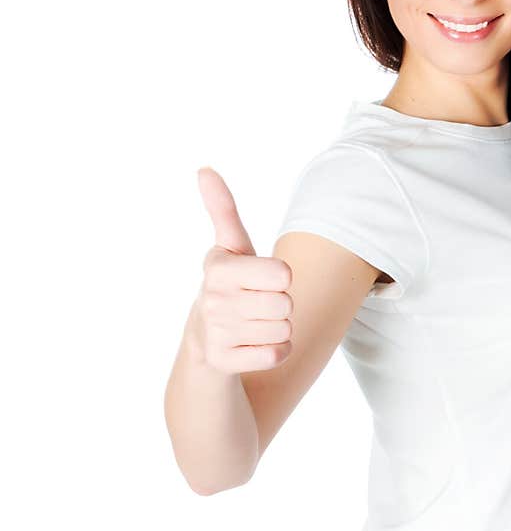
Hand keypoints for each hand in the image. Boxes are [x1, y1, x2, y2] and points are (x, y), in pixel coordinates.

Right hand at [192, 167, 292, 374]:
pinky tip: (253, 345)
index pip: (283, 274)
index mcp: (218, 267)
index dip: (281, 278)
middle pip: (286, 304)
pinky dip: (274, 351)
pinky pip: (276, 354)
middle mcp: (212, 300)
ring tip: (253, 324)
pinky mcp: (222, 361)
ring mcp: (215, 333)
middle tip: (257, 304)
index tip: (261, 279)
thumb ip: (223, 209)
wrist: (204, 342)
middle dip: (280, 305)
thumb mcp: (230, 248)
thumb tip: (204, 168)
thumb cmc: (230, 286)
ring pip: (283, 330)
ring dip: (277, 329)